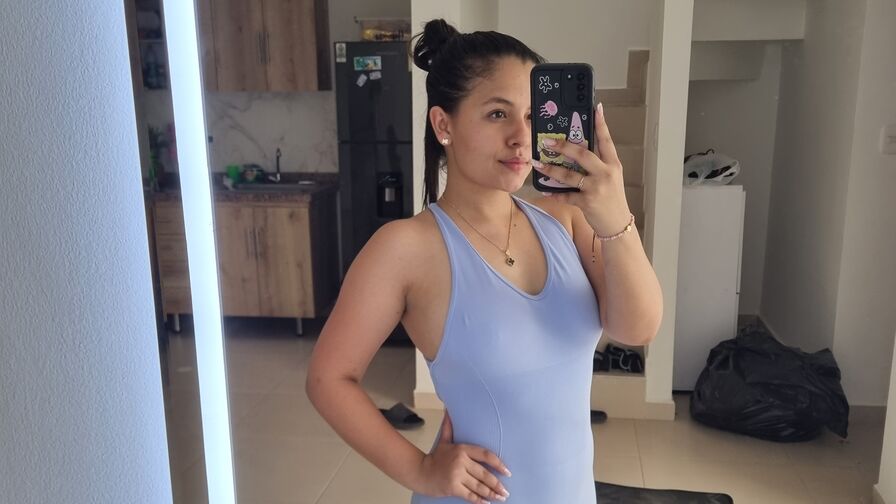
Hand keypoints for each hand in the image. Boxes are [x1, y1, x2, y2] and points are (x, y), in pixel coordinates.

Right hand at [415, 410, 511, 502]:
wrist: (420, 472)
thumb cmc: (435, 457)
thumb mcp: (444, 441)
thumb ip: (449, 427)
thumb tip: (448, 411)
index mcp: (462, 449)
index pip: (485, 455)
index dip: (498, 464)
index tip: (507, 471)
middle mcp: (460, 462)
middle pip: (484, 474)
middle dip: (497, 484)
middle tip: (505, 491)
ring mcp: (457, 475)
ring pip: (479, 486)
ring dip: (492, 494)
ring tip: (501, 498)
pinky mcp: (453, 488)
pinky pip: (470, 496)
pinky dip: (480, 500)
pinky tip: (488, 502)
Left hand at [532, 103, 632, 235]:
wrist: (617, 224)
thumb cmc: (612, 199)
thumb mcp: (611, 177)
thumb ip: (598, 164)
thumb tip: (577, 150)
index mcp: (613, 164)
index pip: (606, 140)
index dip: (601, 124)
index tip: (596, 108)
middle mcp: (606, 173)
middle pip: (583, 154)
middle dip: (563, 146)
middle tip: (548, 141)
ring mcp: (596, 188)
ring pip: (569, 175)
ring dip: (551, 169)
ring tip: (538, 163)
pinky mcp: (587, 202)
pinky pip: (566, 195)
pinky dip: (554, 193)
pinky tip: (544, 189)